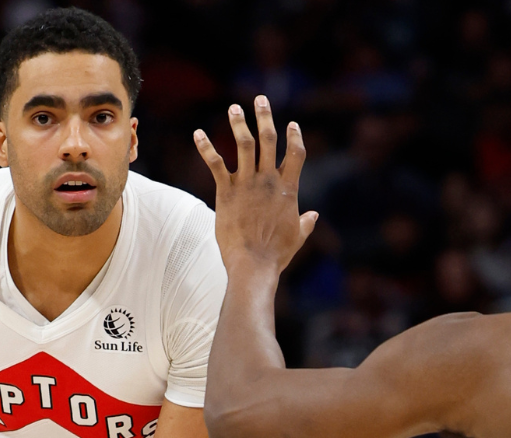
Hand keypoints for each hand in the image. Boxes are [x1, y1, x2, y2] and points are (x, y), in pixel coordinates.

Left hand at [193, 95, 318, 273]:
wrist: (253, 264)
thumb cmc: (276, 254)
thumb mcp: (297, 237)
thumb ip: (305, 222)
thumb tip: (313, 216)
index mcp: (288, 189)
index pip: (296, 154)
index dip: (294, 137)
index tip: (291, 124)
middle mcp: (268, 180)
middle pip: (269, 140)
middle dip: (265, 117)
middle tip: (260, 99)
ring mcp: (247, 183)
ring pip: (244, 144)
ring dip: (239, 124)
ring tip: (234, 108)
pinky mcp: (226, 191)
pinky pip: (215, 163)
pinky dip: (206, 147)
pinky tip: (197, 133)